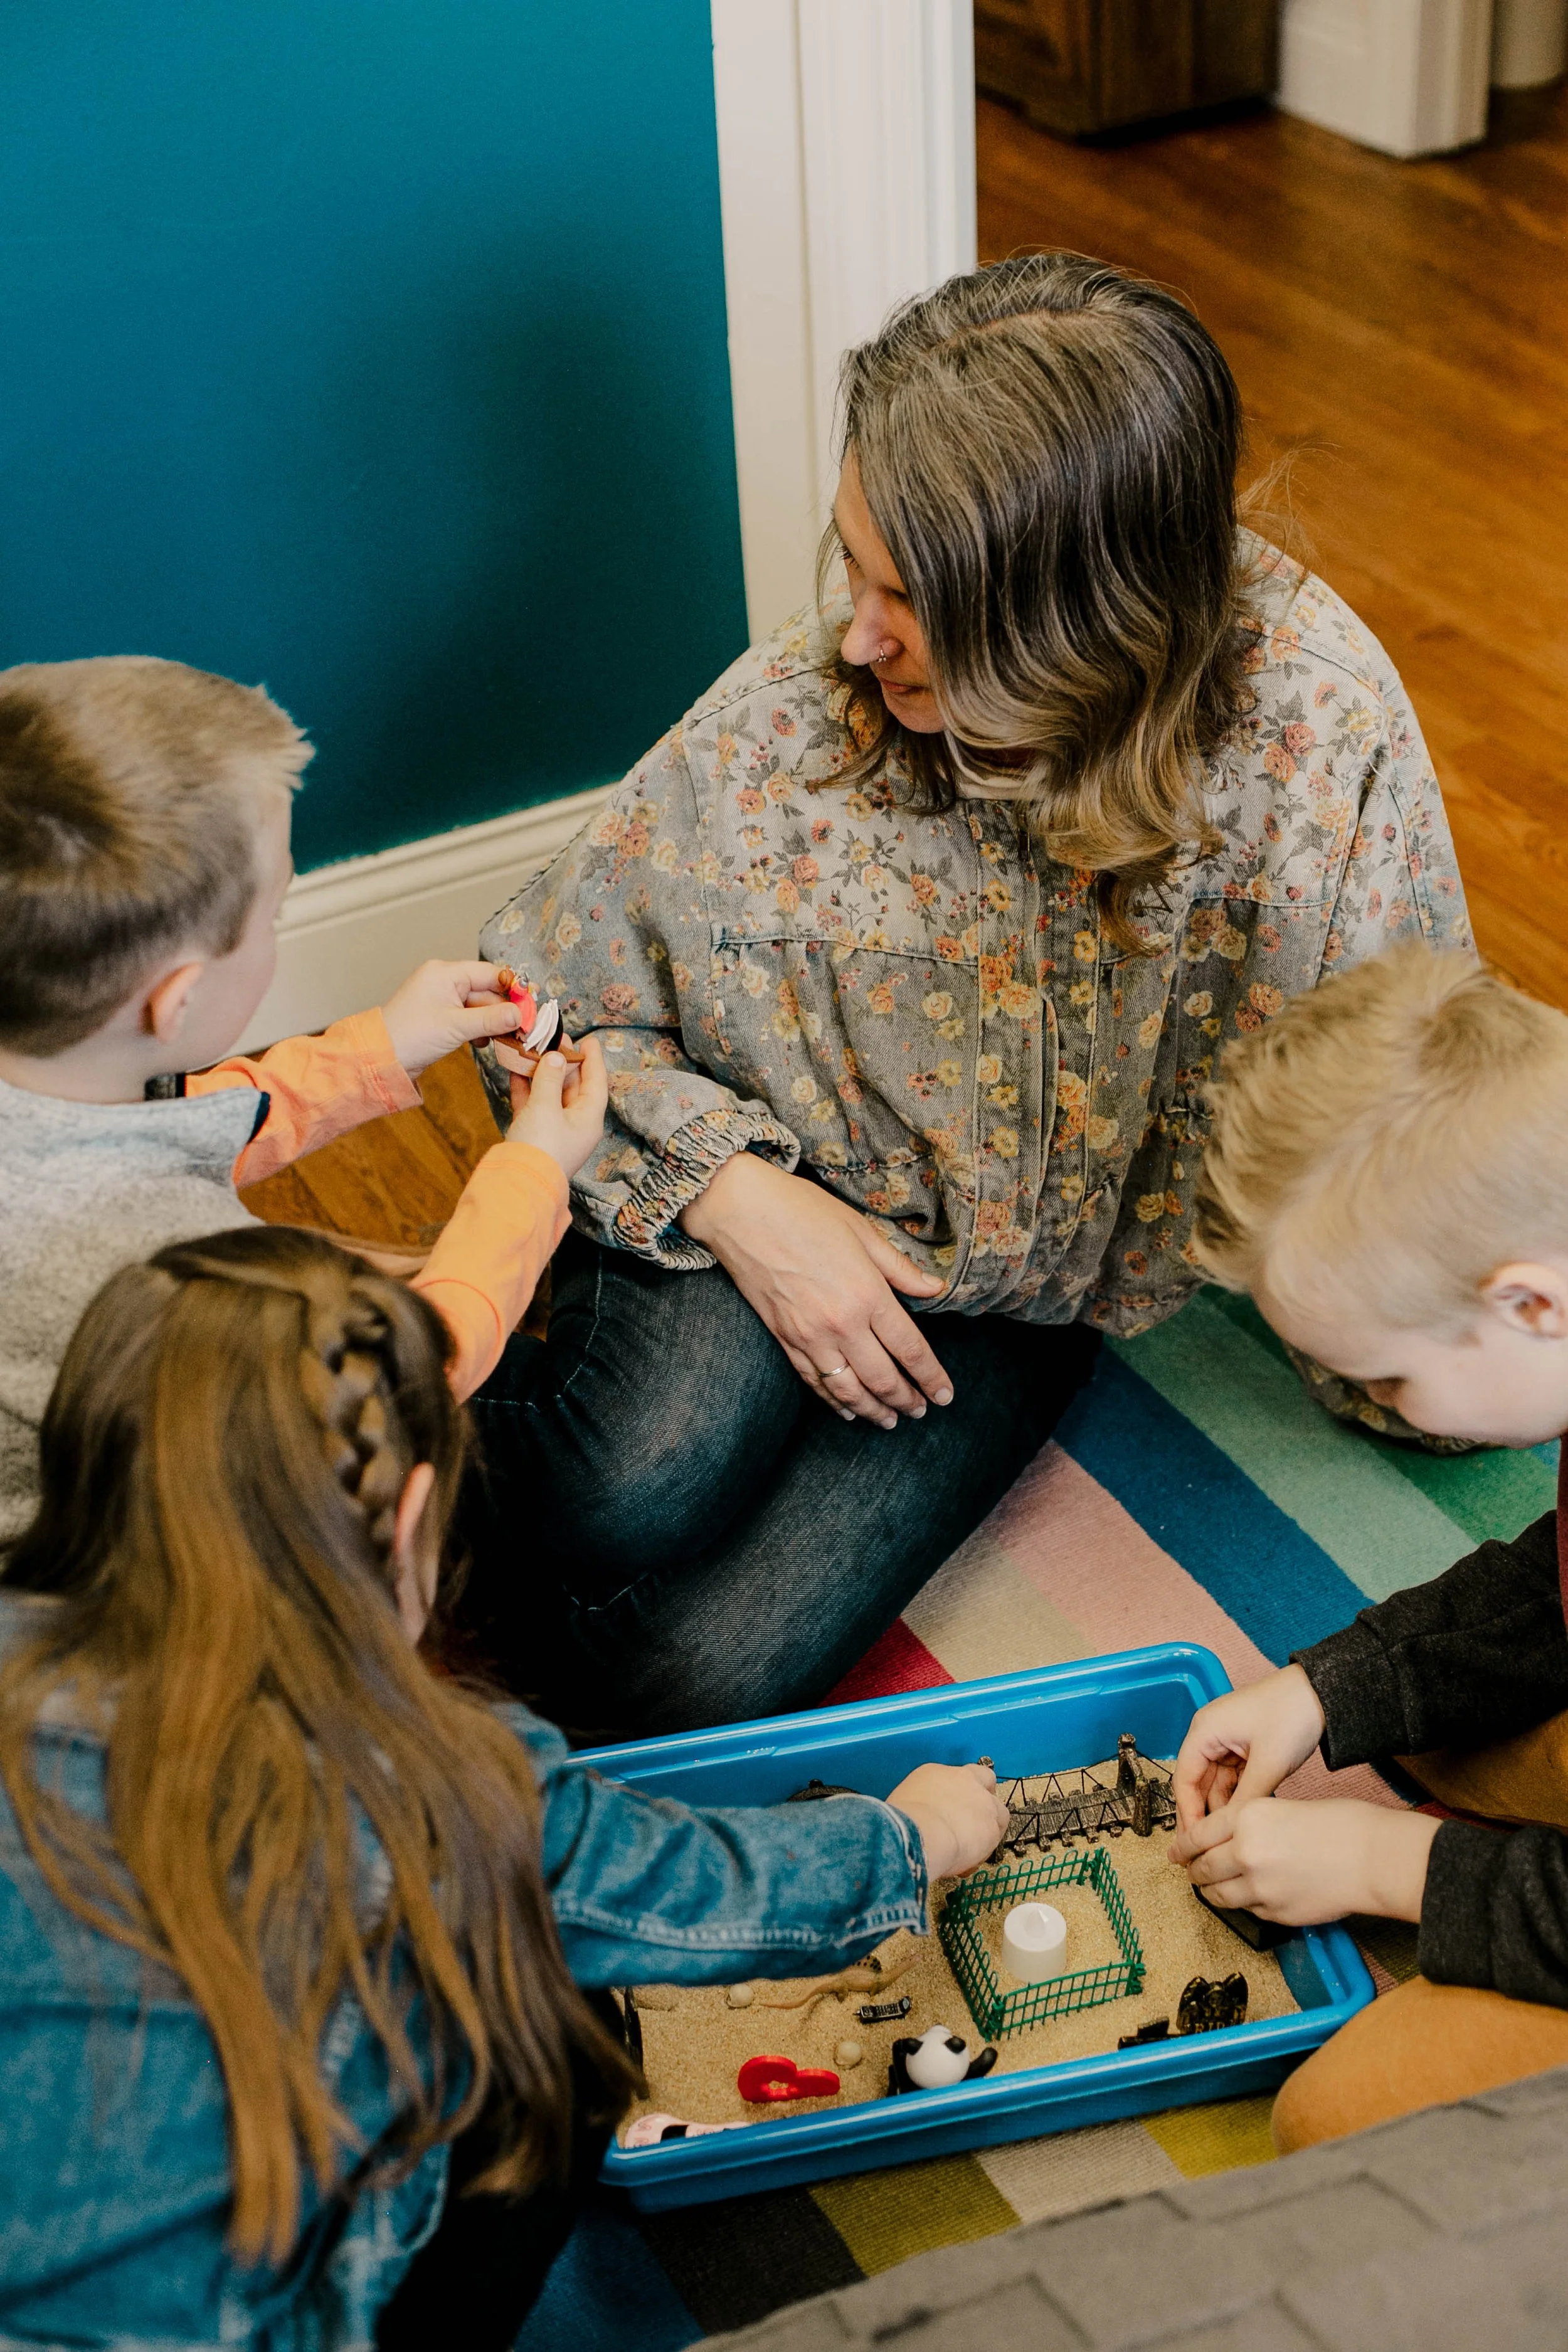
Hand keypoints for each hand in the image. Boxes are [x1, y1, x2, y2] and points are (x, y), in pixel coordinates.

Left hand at [381, 960, 521, 1075]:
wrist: (380, 1059)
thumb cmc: (409, 1037)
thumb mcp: (455, 1027)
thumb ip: (491, 1018)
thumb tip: (520, 1014)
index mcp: (445, 973)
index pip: (490, 973)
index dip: (513, 988)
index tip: (533, 1002)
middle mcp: (444, 980)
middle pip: (487, 990)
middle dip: (504, 1010)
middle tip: (524, 1028)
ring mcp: (441, 998)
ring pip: (479, 1006)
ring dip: (492, 1022)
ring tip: (504, 1039)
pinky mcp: (440, 1016)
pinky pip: (468, 1017)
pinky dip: (479, 1028)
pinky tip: (483, 1042)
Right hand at [503, 1035, 607, 1181]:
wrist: (517, 1183)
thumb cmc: (539, 1146)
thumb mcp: (546, 1107)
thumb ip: (550, 1079)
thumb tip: (556, 1058)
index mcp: (588, 1119)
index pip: (596, 1083)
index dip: (593, 1060)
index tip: (589, 1040)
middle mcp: (575, 1125)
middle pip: (573, 1087)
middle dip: (564, 1062)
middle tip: (556, 1039)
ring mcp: (554, 1131)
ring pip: (550, 1095)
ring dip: (542, 1073)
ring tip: (535, 1049)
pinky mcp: (534, 1135)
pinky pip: (533, 1105)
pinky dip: (526, 1088)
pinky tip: (517, 1070)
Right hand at [678, 1153, 950, 1427]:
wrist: (740, 1211)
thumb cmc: (803, 1211)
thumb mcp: (861, 1231)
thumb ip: (900, 1268)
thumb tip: (935, 1289)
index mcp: (867, 1294)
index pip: (909, 1349)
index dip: (930, 1377)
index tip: (945, 1395)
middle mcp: (840, 1324)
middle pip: (882, 1377)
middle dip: (906, 1399)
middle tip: (920, 1411)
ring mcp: (808, 1336)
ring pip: (848, 1389)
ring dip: (872, 1410)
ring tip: (889, 1420)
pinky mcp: (783, 1338)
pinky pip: (813, 1381)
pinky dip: (833, 1401)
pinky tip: (847, 1410)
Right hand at [888, 1762, 1009, 1878]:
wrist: (920, 1832)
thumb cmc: (902, 1819)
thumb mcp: (906, 1801)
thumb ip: (923, 1802)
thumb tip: (923, 1815)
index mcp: (938, 1772)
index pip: (954, 1774)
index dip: (960, 1789)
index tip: (956, 1804)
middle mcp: (964, 1780)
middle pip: (986, 1781)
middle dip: (983, 1798)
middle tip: (971, 1820)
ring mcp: (983, 1801)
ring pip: (998, 1810)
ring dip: (989, 1825)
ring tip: (972, 1846)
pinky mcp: (993, 1825)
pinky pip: (994, 1837)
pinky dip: (984, 1849)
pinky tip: (967, 1863)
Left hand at [1170, 1794, 1440, 1925]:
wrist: (1372, 1858)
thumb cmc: (1339, 1824)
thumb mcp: (1282, 1806)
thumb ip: (1250, 1824)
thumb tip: (1228, 1839)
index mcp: (1246, 1818)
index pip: (1197, 1836)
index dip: (1181, 1847)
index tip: (1173, 1852)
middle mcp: (1245, 1852)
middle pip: (1202, 1868)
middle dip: (1194, 1871)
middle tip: (1191, 1871)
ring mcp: (1260, 1888)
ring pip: (1219, 1895)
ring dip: (1212, 1892)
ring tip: (1212, 1888)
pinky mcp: (1276, 1913)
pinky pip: (1249, 1910)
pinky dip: (1245, 1903)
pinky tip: (1251, 1896)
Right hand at [1172, 1665, 1326, 1831]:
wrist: (1321, 1693)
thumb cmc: (1291, 1715)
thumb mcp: (1268, 1763)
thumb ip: (1246, 1800)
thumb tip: (1232, 1834)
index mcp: (1204, 1731)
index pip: (1184, 1780)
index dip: (1187, 1815)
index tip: (1193, 1845)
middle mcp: (1209, 1735)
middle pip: (1197, 1784)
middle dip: (1202, 1816)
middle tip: (1205, 1851)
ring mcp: (1226, 1742)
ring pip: (1216, 1785)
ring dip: (1222, 1810)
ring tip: (1227, 1842)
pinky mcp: (1243, 1747)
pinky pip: (1233, 1779)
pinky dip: (1237, 1799)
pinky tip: (1242, 1821)